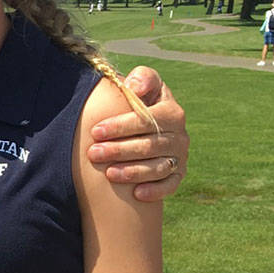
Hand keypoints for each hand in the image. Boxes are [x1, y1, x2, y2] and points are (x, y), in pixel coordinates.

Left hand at [87, 66, 188, 200]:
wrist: (146, 127)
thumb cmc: (138, 103)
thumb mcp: (142, 85)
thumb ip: (142, 78)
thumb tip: (135, 87)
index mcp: (172, 112)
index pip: (146, 120)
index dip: (120, 126)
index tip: (95, 131)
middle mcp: (180, 136)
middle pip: (149, 145)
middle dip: (119, 150)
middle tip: (93, 153)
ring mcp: (180, 157)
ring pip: (158, 167)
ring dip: (133, 171)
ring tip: (108, 174)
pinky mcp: (178, 175)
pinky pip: (170, 185)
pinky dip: (155, 190)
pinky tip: (136, 194)